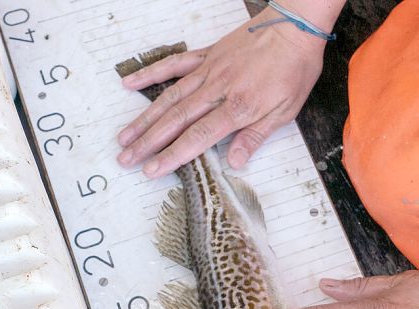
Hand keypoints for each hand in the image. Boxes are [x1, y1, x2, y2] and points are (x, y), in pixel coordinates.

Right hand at [116, 7, 326, 177]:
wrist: (294, 27)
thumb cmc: (293, 70)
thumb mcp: (284, 111)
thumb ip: (255, 137)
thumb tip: (234, 163)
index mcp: (238, 107)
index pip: (198, 137)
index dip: (172, 155)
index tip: (151, 170)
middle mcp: (217, 89)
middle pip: (176, 120)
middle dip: (148, 143)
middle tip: (126, 159)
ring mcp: (208, 70)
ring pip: (169, 96)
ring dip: (144, 118)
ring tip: (124, 136)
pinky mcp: (206, 55)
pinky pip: (173, 64)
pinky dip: (150, 74)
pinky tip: (130, 84)